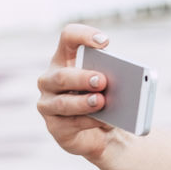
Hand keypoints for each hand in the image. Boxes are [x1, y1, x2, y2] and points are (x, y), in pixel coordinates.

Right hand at [36, 24, 118, 160]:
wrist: (106, 133)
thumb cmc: (107, 101)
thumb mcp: (112, 87)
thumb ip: (114, 80)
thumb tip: (121, 85)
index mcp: (66, 59)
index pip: (68, 38)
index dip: (83, 36)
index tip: (105, 42)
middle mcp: (51, 80)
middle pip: (62, 75)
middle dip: (82, 78)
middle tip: (102, 80)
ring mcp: (48, 104)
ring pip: (62, 102)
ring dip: (83, 102)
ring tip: (101, 101)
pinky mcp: (55, 127)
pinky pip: (70, 124)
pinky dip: (89, 121)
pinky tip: (103, 120)